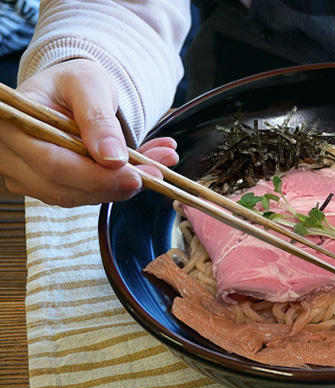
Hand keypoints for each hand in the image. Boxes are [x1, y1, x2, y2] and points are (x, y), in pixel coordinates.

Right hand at [0, 59, 178, 206]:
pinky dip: (118, 185)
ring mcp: (27, 175)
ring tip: (157, 166)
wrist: (72, 90)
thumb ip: (99, 119)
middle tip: (156, 174)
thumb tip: (112, 158)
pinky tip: (143, 168)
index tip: (137, 176)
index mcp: (12, 123)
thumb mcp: (90, 85)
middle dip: (115, 185)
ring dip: (122, 187)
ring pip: (78, 196)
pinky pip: (86, 194)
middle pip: (65, 188)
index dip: (97, 177)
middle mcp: (11, 155)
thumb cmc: (73, 82)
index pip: (53, 163)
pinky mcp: (48, 186)